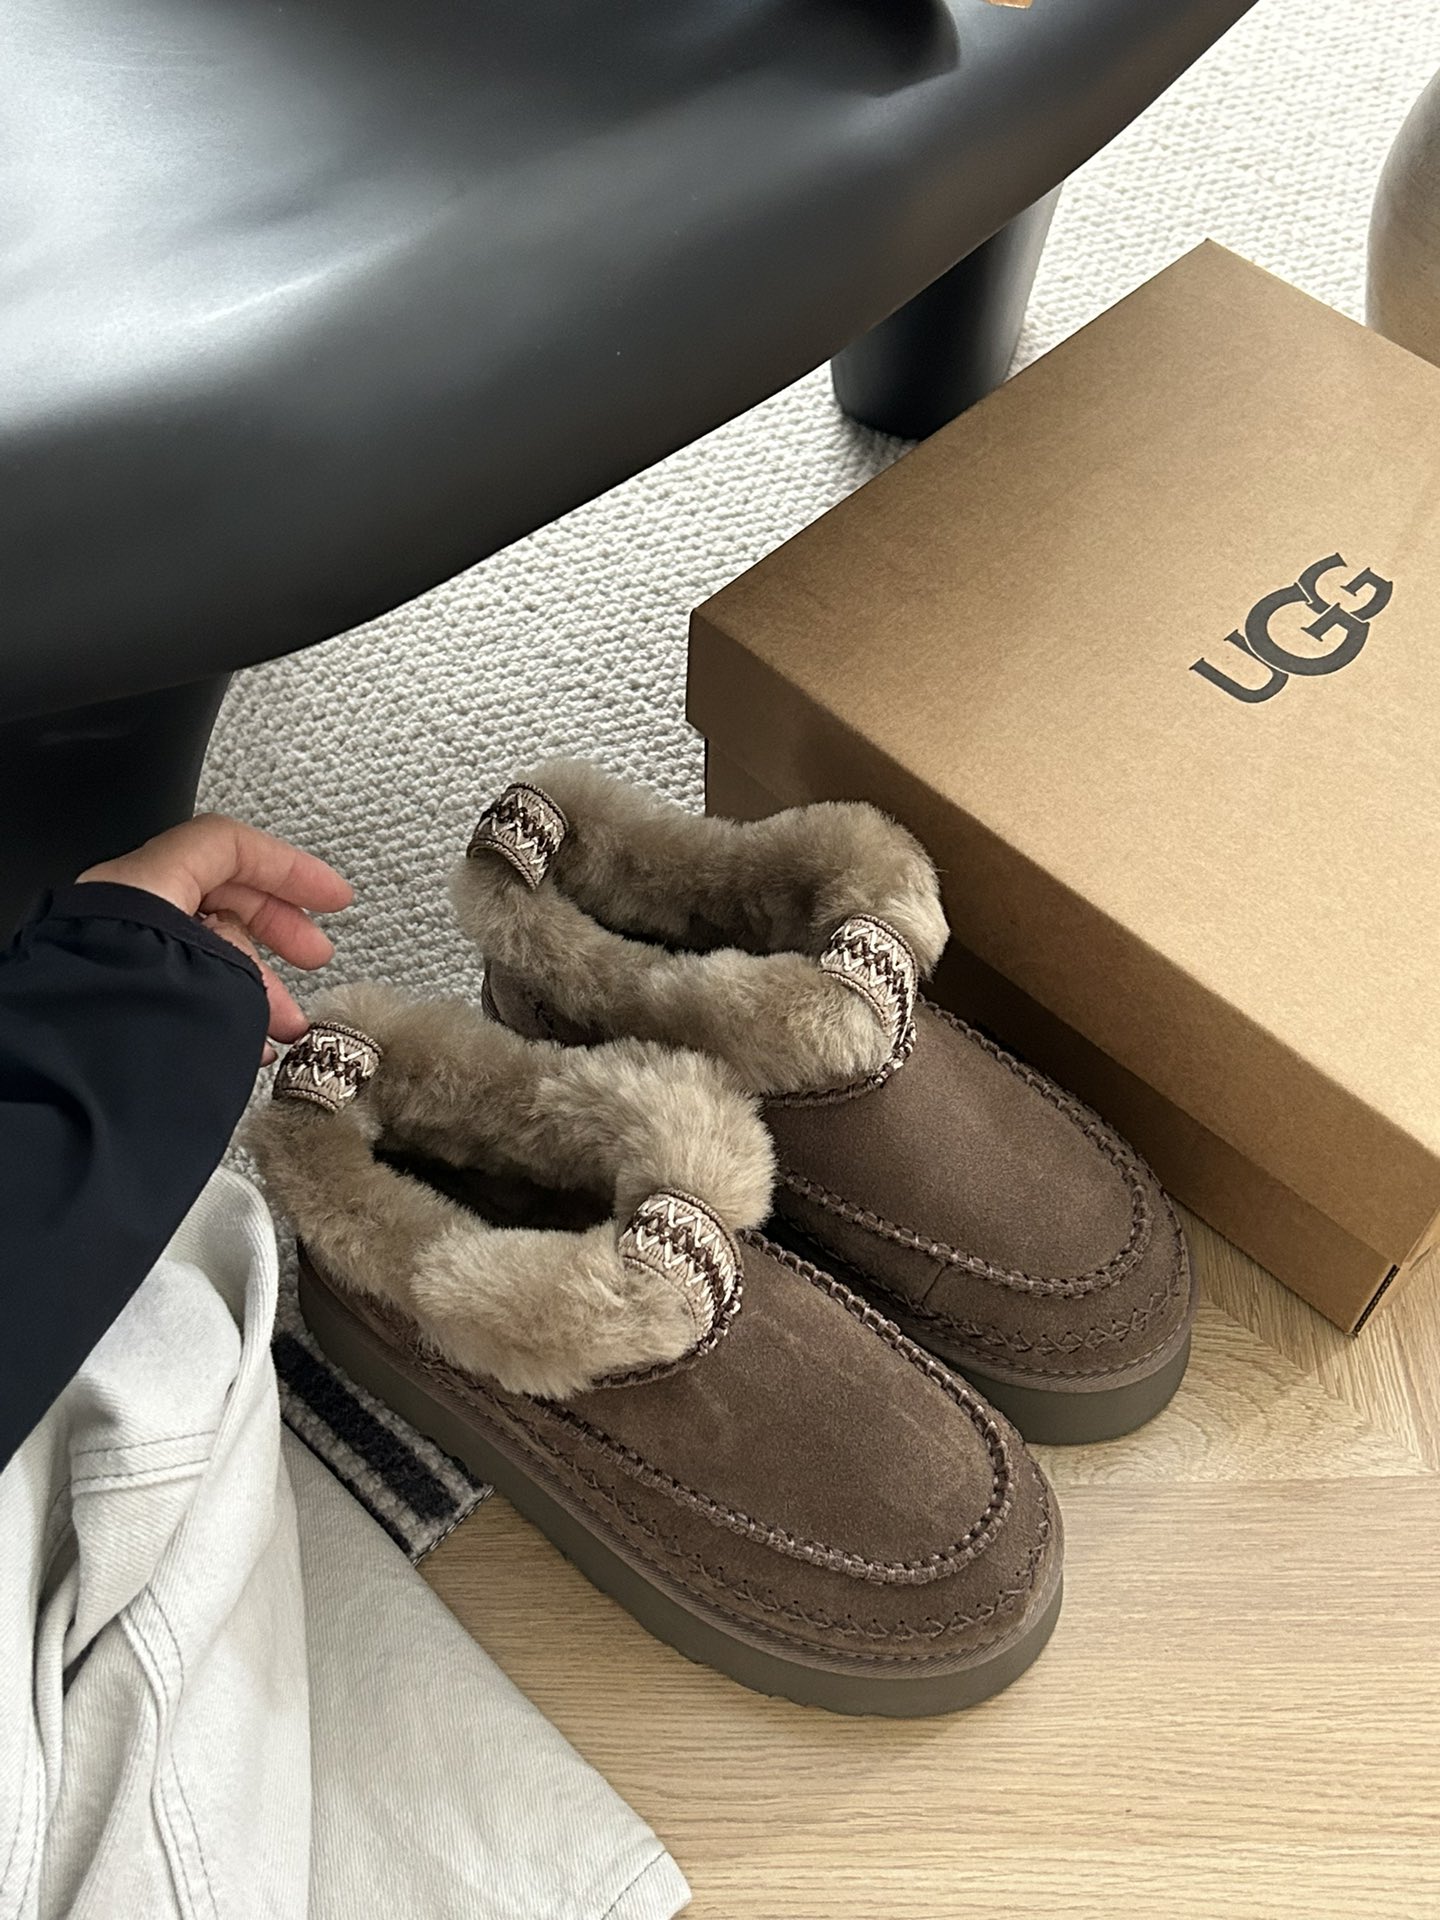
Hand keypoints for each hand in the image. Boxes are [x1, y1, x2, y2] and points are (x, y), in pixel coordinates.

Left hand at [78, 814, 352, 1062]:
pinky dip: (220, 1004)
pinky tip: (250, 1042)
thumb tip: (256, 972)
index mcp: (141, 886)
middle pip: (218, 898)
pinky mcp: (115, 996)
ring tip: (289, 1025)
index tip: (330, 897)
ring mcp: (114, 953)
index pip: (228, 848)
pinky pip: (177, 983)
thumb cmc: (132, 1030)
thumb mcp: (221, 978)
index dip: (290, 869)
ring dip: (255, 985)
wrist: (78, 1100)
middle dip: (277, 934)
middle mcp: (122, 912)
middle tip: (314, 956)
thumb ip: (246, 959)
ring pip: (201, 949)